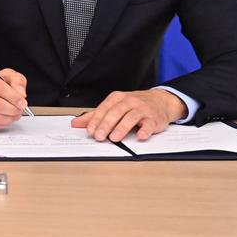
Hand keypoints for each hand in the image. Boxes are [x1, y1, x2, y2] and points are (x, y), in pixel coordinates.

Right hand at [0, 68, 28, 131]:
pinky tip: (5, 118)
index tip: (22, 103)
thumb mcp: (8, 76)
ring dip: (9, 118)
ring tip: (14, 114)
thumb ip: (17, 81)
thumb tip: (20, 94)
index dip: (13, 97)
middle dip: (12, 110)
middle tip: (20, 110)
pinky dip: (1, 124)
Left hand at [71, 89, 185, 141]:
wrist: (160, 101)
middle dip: (106, 124)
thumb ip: (95, 115)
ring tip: (114, 138)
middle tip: (99, 136)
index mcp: (118, 98)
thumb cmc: (134, 105)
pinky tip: (140, 136)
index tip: (90, 130)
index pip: (104, 108)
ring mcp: (143, 109)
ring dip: (122, 128)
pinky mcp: (154, 118)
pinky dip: (145, 130)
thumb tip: (76, 123)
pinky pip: (149, 124)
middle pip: (116, 112)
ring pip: (131, 117)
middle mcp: (130, 102)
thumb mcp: (114, 107)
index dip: (96, 120)